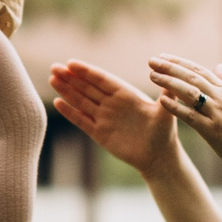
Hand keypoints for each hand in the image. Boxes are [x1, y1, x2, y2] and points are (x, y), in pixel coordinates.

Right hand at [48, 60, 178, 177]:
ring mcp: (104, 118)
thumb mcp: (166, 112)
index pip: (102, 80)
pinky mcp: (99, 133)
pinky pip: (81, 120)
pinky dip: (70, 112)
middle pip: (87, 88)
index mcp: (125, 95)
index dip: (87, 72)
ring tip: (52, 79)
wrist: (158, 157)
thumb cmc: (164, 133)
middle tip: (54, 67)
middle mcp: (112, 104)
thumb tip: (169, 77)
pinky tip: (58, 102)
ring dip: (67, 90)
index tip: (72, 63)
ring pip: (81, 101)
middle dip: (71, 77)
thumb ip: (166, 95)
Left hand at [147, 56, 221, 174]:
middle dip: (170, 67)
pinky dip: (176, 107)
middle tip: (151, 60)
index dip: (179, 62)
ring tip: (152, 76)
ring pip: (190, 92)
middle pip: (192, 77)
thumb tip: (219, 65)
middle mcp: (221, 98)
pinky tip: (161, 101)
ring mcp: (217, 113)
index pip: (198, 71)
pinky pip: (191, 116)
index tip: (161, 56)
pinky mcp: (212, 130)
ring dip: (169, 82)